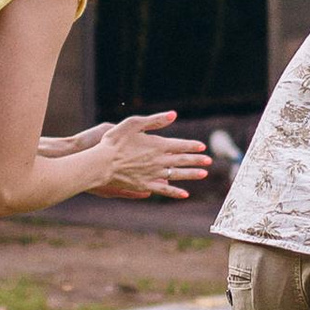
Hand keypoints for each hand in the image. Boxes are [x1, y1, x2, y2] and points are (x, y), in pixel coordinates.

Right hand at [91, 111, 207, 199]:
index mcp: (157, 144)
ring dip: (191, 174)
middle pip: (182, 160)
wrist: (101, 164)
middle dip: (197, 160)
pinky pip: (165, 190)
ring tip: (204, 174)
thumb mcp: (133, 124)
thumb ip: (154, 120)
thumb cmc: (114, 142)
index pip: (180, 145)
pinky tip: (185, 194)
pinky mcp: (145, 185)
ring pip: (177, 175)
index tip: (202, 146)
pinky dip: (175, 192)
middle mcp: (159, 160)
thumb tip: (174, 114)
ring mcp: (153, 174)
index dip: (192, 146)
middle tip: (209, 161)